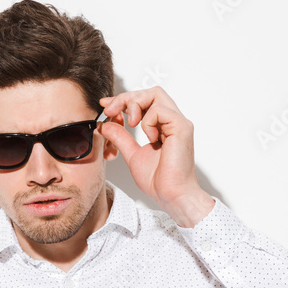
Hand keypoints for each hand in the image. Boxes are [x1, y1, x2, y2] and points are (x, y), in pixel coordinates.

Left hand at [98, 87, 212, 223]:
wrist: (171, 195)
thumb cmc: (158, 180)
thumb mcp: (132, 155)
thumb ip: (120, 138)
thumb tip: (105, 124)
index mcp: (162, 126)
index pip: (144, 100)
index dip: (123, 99)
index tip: (105, 106)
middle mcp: (172, 121)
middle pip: (150, 92)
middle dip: (126, 98)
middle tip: (110, 110)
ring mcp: (178, 122)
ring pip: (155, 94)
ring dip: (135, 105)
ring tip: (130, 124)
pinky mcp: (182, 127)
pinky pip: (160, 110)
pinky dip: (148, 121)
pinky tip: (150, 138)